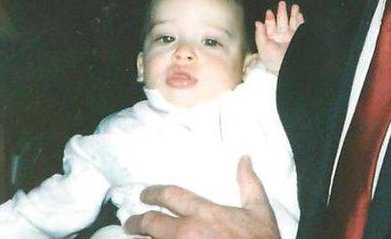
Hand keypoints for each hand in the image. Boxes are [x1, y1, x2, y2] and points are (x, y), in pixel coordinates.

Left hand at [124, 156, 278, 237]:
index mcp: (205, 212)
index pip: (170, 196)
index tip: (145, 195)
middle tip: (131, 222)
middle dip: (137, 221)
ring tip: (139, 238)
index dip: (153, 193)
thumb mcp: (260, 210)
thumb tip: (244, 159)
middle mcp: (188, 231)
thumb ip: (249, 184)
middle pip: (151, 223)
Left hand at [254, 1, 303, 73]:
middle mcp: (281, 37)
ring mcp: (290, 37)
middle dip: (281, 12)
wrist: (286, 67)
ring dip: (292, 14)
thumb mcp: (263, 47)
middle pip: (281, 22)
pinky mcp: (298, 38)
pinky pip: (299, 27)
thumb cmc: (273, 60)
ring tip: (294, 6)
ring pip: (291, 23)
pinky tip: (299, 14)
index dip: (269, 18)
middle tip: (281, 3)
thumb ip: (260, 34)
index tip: (269, 12)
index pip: (270, 26)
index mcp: (271, 39)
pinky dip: (300, 20)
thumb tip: (257, 22)